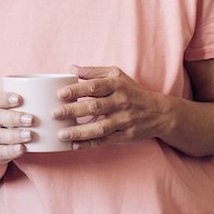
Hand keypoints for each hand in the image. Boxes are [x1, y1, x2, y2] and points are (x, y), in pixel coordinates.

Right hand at [0, 90, 36, 163]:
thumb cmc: (8, 129)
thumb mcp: (12, 117)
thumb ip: (29, 108)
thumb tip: (58, 97)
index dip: (5, 98)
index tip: (20, 99)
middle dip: (14, 117)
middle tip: (32, 120)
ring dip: (14, 135)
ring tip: (30, 135)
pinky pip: (0, 152)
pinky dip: (11, 151)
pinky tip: (22, 149)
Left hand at [54, 65, 170, 149]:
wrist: (160, 112)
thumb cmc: (132, 91)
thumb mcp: (117, 76)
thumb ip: (94, 72)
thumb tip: (72, 68)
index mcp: (116, 86)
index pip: (94, 87)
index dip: (76, 90)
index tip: (60, 94)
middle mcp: (120, 103)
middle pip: (94, 107)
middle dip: (73, 111)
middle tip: (54, 114)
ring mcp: (123, 121)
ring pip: (99, 127)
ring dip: (79, 131)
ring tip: (61, 134)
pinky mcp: (125, 136)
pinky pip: (105, 141)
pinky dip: (89, 144)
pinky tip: (74, 145)